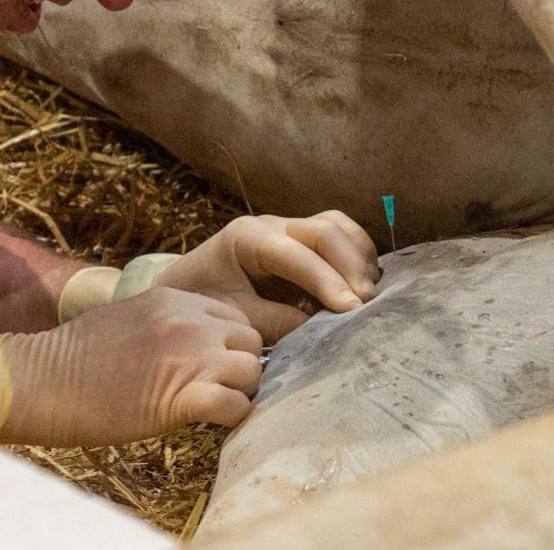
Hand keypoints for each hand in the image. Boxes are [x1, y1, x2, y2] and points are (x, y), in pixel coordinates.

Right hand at [0, 288, 261, 446]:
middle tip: (216, 389)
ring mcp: (189, 356)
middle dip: (241, 367)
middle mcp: (189, 321)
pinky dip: (230, 420)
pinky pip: (238, 408)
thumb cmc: (74, 357)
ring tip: (210, 407)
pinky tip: (205, 422)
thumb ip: (165, 321)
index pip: (236, 315)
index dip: (231, 344)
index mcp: (175, 298)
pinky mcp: (183, 396)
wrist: (41, 380)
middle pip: (251, 342)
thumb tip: (188, 342)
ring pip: (253, 373)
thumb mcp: (125, 316)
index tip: (216, 366)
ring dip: (239, 393)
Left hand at [154, 212, 379, 341]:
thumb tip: (322, 329)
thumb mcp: (234, 316)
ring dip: (358, 257)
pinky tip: (363, 285)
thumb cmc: (204, 303)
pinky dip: (357, 257)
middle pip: (325, 230)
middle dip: (350, 266)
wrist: (185, 291)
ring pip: (337, 226)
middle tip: (366, 303)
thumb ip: (275, 321)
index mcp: (247, 238)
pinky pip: (340, 236)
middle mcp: (272, 225)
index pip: (298, 252)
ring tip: (368, 294)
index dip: (327, 280)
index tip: (350, 309)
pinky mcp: (303, 242)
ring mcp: (289, 229)